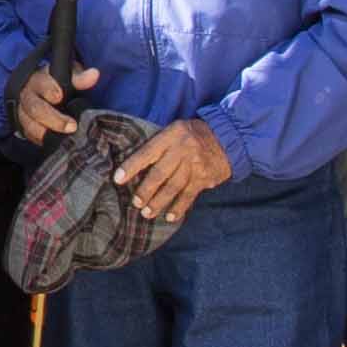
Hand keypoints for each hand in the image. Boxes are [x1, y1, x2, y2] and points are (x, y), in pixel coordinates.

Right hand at [10, 57, 99, 143]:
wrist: (43, 93)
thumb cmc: (58, 84)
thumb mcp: (69, 76)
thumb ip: (79, 78)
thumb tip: (94, 74)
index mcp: (38, 80)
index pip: (40, 83)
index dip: (48, 90)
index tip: (59, 97)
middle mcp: (27, 96)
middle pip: (34, 108)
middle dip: (53, 119)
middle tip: (72, 126)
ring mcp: (24, 112)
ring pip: (29, 124)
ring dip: (46, 133)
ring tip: (64, 138)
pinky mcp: (25, 127)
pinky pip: (30, 136)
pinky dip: (42, 140)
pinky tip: (56, 142)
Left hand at [117, 117, 234, 221]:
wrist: (229, 138)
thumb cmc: (193, 134)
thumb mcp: (175, 129)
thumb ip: (159, 144)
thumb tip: (134, 165)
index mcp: (171, 136)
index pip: (146, 153)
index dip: (131, 167)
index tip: (117, 180)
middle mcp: (182, 151)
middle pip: (159, 174)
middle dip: (145, 190)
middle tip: (135, 203)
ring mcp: (195, 166)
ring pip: (173, 188)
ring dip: (159, 202)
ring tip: (147, 213)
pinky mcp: (205, 179)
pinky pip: (189, 196)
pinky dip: (179, 207)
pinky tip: (170, 217)